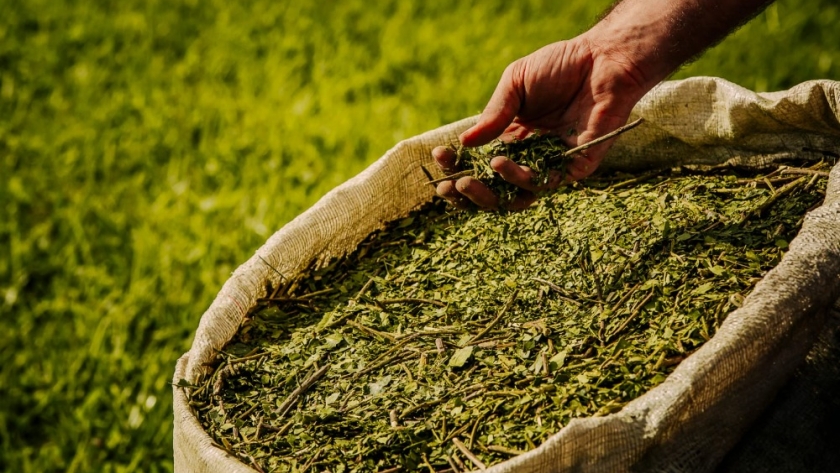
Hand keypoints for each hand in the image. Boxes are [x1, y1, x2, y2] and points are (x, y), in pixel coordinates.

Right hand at [435, 36, 649, 209]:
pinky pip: (545, 184)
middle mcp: (531, 157)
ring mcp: (552, 165)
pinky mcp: (575, 168)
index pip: (481, 165)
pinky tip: (502, 163)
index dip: (458, 167)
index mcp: (513, 139)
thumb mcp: (515, 83)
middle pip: (495, 190)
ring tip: (473, 176)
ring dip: (491, 191)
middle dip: (469, 193)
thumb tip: (464, 144)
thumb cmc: (560, 66)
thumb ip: (494, 114)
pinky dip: (521, 179)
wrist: (603, 59)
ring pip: (517, 195)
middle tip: (450, 186)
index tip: (439, 160)